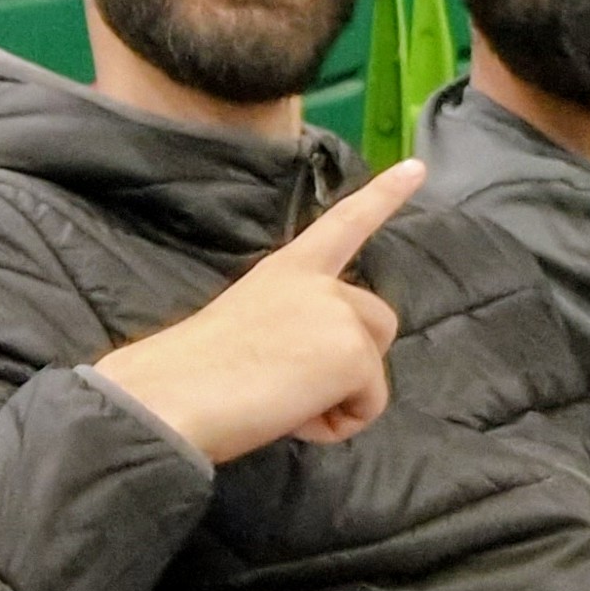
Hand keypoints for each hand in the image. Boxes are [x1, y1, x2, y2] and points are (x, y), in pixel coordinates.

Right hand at [93, 157, 423, 463]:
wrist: (173, 393)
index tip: (416, 166)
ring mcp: (338, 312)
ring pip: (374, 369)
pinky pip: (368, 406)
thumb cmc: (193, 373)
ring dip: (340, 396)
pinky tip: (291, 415)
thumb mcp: (249, 328)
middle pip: (377, 321)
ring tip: (282, 401)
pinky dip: (336, 424)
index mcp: (286, 269)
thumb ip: (292, 328)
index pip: (343, 223)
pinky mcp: (353, 354)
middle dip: (353, 361)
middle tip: (288, 386)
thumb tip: (310, 371)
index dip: (384, 195)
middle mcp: (319, 282)